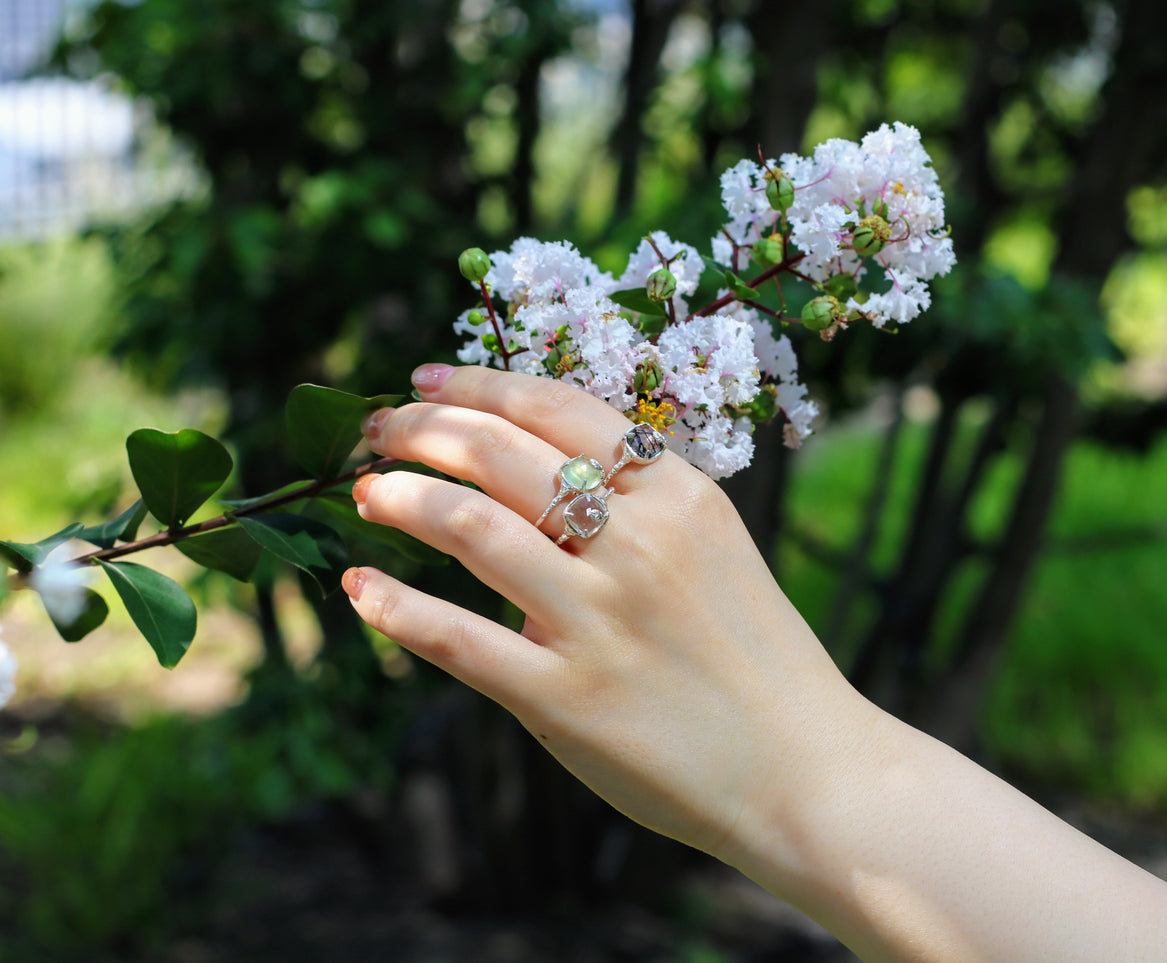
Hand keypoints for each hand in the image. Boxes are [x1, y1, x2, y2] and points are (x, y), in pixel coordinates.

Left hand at [345, 363, 869, 856]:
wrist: (806, 771)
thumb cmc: (756, 658)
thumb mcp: (716, 550)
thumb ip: (638, 508)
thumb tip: (536, 483)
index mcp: (678, 498)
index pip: (556, 409)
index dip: (477, 385)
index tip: (425, 381)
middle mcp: (637, 545)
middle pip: (498, 454)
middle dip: (420, 429)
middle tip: (377, 432)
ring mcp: (599, 621)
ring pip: (468, 527)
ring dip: (398, 497)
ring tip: (366, 492)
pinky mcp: (565, 698)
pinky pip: (458, 639)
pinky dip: (396, 608)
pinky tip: (361, 589)